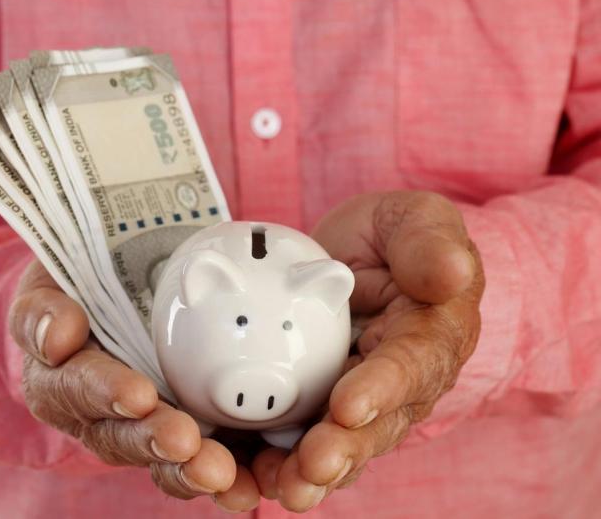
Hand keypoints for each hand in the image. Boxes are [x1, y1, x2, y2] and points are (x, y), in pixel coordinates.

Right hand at [8, 261, 239, 503]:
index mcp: (58, 378)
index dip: (104, 393)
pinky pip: (196, 461)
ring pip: (157, 459)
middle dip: (151, 441)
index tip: (138, 395)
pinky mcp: (183, 433)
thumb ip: (42, 312)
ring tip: (217, 471)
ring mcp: (140, 427)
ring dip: (185, 468)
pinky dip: (221, 475)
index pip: (75, 389)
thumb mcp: (51, 283)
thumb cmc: (83, 279)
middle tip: (182, 440)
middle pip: (118, 436)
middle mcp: (95, 414)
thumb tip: (57, 339)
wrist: (127, 275)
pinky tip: (244, 484)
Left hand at [256, 191, 484, 511]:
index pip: (410, 364)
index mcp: (429, 335)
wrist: (362, 258)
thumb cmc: (395, 238)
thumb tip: (451, 273)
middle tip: (313, 465)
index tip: (349, 406)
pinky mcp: (326, 407)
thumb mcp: (413, 219)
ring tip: (285, 487)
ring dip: (313, 469)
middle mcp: (401, 380)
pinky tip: (256, 478)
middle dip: (345, 448)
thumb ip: (429, 241)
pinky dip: (283, 462)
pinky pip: (308, 440)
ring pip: (343, 443)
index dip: (382, 387)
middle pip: (377, 422)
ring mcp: (364, 400)